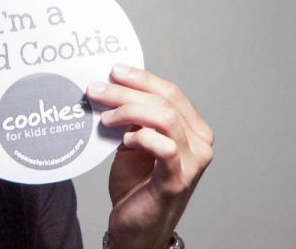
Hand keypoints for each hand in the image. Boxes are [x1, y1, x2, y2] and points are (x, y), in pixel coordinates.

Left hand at [87, 64, 213, 248]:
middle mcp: (199, 143)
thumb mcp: (133, 142)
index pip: (170, 92)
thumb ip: (132, 118)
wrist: (137, 226)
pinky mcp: (176, 180)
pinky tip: (124, 140)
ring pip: (164, 117)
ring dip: (129, 110)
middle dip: (125, 91)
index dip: (142, 78)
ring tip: (105, 118)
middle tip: (96, 89)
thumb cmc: (137, 185)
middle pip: (164, 102)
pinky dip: (141, 137)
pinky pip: (164, 147)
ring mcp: (192, 162)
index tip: (114, 70)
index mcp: (192, 129)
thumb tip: (109, 87)